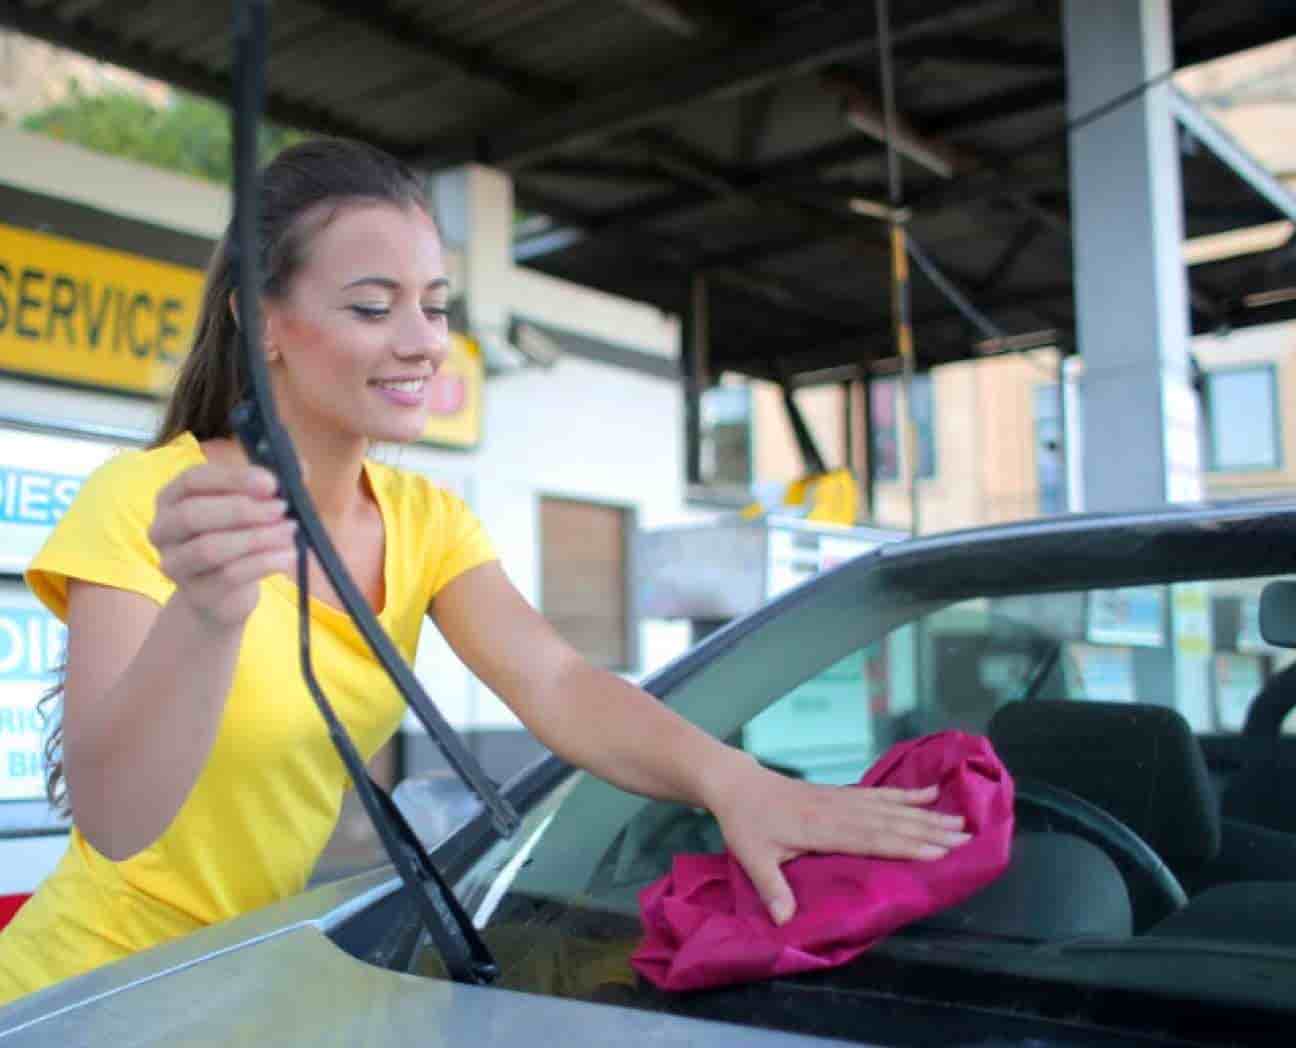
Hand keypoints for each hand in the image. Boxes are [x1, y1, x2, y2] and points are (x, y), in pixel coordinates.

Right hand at [149, 463, 296, 628]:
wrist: (222, 596)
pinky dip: (264, 562)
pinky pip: (230, 575)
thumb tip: (299, 468)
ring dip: (256, 537)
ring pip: (209, 548)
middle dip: (242, 509)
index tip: (271, 482)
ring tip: (288, 531)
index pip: (193, 479)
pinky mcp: (197, 593)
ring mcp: (175, 564)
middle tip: (281, 508)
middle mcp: (164, 529)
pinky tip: (288, 555)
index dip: (233, 478)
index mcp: (173, 497)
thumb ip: (269, 488)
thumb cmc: (235, 540)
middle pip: (193, 514)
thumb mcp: (249, 509)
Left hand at [706, 757, 971, 925]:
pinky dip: (905, 795)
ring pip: (890, 807)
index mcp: (821, 828)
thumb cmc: (746, 823)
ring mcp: (842, 799)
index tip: (938, 851)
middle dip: (929, 830)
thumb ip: (771, 888)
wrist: (738, 784)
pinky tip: (929, 793)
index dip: (905, 844)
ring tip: (959, 819)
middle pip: (890, 822)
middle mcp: (838, 811)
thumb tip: (786, 921)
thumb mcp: (752, 857)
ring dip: (926, 814)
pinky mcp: (841, 794)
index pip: (870, 838)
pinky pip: (878, 794)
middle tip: (966, 837)